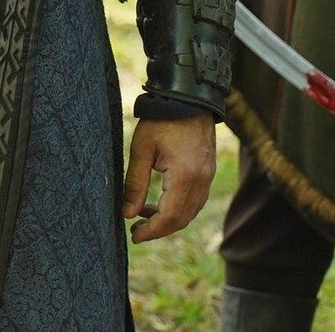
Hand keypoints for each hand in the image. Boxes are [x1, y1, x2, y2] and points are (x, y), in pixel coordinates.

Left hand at [121, 114, 216, 242]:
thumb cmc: (161, 120)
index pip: (169, 217)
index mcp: (184, 176)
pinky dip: (178, 207)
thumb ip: (134, 183)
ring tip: (142, 213)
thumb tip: (127, 214)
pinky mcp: (207, 171)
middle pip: (182, 219)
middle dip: (159, 229)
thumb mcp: (141, 149)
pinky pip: (195, 199)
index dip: (151, 231)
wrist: (188, 98)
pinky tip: (159, 201)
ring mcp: (207, 176)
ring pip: (190, 211)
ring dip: (168, 219)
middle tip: (136, 229)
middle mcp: (201, 180)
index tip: (134, 235)